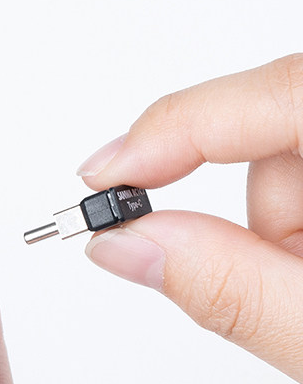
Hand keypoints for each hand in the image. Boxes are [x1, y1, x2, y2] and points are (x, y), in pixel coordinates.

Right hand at [79, 54, 302, 382]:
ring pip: (281, 152)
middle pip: (268, 126)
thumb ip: (228, 290)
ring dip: (272, 224)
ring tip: (301, 288)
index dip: (169, 129)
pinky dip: (290, 220)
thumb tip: (123, 245)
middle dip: (243, 209)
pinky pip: (295, 167)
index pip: (272, 93)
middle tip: (263, 281)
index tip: (101, 176)